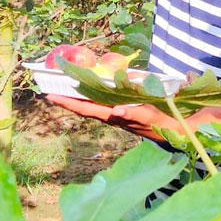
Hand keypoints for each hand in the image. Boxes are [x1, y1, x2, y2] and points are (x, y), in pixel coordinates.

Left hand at [45, 95, 174, 140]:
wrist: (172, 132)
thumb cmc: (159, 122)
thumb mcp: (147, 116)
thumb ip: (132, 114)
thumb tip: (116, 111)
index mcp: (113, 116)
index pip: (87, 109)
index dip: (69, 102)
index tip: (52, 96)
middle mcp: (110, 116)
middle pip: (84, 108)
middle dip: (67, 100)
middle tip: (49, 90)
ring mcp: (115, 115)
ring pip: (91, 107)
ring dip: (76, 99)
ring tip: (62, 88)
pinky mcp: (121, 113)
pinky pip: (101, 105)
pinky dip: (91, 98)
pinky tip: (87, 91)